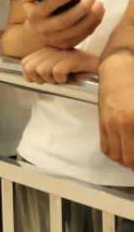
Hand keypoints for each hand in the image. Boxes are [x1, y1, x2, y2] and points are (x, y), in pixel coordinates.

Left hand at [20, 47, 97, 84]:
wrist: (98, 65)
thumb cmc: (76, 70)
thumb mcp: (54, 69)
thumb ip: (40, 70)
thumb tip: (28, 77)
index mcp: (44, 51)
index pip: (24, 63)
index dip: (30, 75)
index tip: (43, 79)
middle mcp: (50, 50)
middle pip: (30, 68)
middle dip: (40, 78)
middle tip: (53, 80)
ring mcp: (61, 54)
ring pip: (42, 70)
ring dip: (52, 80)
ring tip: (62, 78)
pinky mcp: (72, 59)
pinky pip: (57, 73)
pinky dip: (62, 79)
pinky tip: (69, 77)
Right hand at [21, 0, 104, 49]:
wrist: (34, 36)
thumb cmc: (35, 13)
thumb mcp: (28, 2)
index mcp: (35, 16)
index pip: (46, 7)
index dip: (58, 0)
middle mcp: (45, 29)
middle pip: (66, 20)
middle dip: (81, 8)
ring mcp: (57, 39)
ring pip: (78, 29)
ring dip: (92, 17)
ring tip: (99, 4)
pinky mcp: (67, 44)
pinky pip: (84, 35)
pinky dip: (94, 24)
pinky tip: (99, 13)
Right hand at [99, 51, 133, 168]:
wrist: (119, 70)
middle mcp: (122, 126)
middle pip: (129, 159)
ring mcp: (110, 125)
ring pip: (117, 156)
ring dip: (126, 161)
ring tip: (132, 157)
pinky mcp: (102, 122)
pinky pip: (105, 147)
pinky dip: (114, 154)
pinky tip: (122, 150)